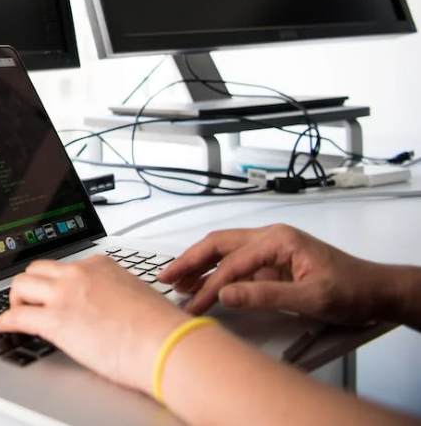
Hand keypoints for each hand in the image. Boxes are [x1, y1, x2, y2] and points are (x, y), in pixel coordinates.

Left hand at [0, 255, 189, 394]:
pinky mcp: (56, 321)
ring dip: (15, 299)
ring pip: (21, 285)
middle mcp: (79, 274)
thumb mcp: (137, 296)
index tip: (53, 291)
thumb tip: (114, 308)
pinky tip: (2, 327)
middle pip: (37, 270)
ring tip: (16, 313)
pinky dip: (5, 321)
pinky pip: (18, 317)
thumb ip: (117, 294)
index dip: (56, 281)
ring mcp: (65, 295)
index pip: (66, 266)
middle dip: (29, 285)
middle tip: (28, 300)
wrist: (165, 342)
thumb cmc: (161, 327)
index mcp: (100, 266)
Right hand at [158, 224, 397, 322]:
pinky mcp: (271, 264)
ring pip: (223, 251)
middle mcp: (270, 238)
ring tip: (176, 281)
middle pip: (218, 244)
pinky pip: (235, 265)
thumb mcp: (312, 297)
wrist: (378, 291)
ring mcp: (270, 250)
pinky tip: (203, 285)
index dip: (209, 285)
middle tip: (166, 278)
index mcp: (278, 239)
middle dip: (189, 260)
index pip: (233, 263)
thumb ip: (266, 295)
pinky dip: (215, 274)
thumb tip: (228, 294)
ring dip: (199, 265)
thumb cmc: (352, 289)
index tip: (194, 305)